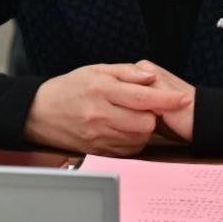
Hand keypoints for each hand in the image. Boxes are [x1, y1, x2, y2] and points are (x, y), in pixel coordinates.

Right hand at [24, 63, 191, 155]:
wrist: (39, 113)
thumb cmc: (69, 88)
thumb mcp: (96, 70)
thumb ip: (126, 73)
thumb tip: (151, 77)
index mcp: (101, 90)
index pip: (142, 97)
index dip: (166, 99)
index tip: (183, 99)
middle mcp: (100, 115)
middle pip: (145, 122)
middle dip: (153, 114)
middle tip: (148, 106)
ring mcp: (98, 136)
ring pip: (139, 138)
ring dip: (144, 128)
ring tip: (133, 116)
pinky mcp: (97, 151)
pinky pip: (128, 150)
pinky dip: (133, 140)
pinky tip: (124, 128)